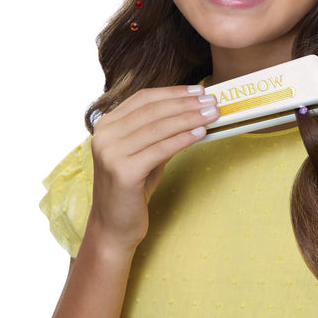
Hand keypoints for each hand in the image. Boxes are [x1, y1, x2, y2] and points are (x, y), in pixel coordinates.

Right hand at [88, 85, 218, 251]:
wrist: (114, 227)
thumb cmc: (133, 189)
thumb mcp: (146, 152)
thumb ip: (162, 131)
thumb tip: (195, 110)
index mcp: (106, 125)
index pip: (143, 98)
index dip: (174, 92)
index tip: (199, 90)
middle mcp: (104, 135)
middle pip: (152, 110)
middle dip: (186, 103)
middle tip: (213, 101)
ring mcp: (110, 153)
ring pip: (158, 127)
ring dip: (189, 118)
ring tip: (213, 114)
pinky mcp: (122, 171)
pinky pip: (160, 149)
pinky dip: (183, 139)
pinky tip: (201, 133)